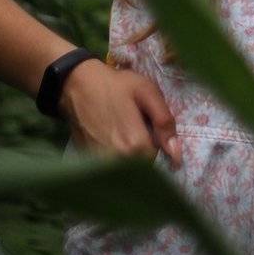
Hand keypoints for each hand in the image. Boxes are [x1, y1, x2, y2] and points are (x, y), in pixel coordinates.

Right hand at [59, 58, 180, 169]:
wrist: (77, 83)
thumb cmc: (115, 85)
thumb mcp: (147, 92)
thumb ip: (164, 121)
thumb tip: (176, 153)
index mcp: (136, 145)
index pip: (158, 160)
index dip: (158, 146)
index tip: (151, 131)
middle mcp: (118, 161)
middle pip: (142, 167)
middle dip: (144, 153)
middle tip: (136, 128)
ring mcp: (101, 165)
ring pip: (126, 170)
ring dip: (130, 159)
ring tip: (122, 132)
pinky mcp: (89, 163)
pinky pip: (110, 169)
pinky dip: (115, 159)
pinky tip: (111, 138)